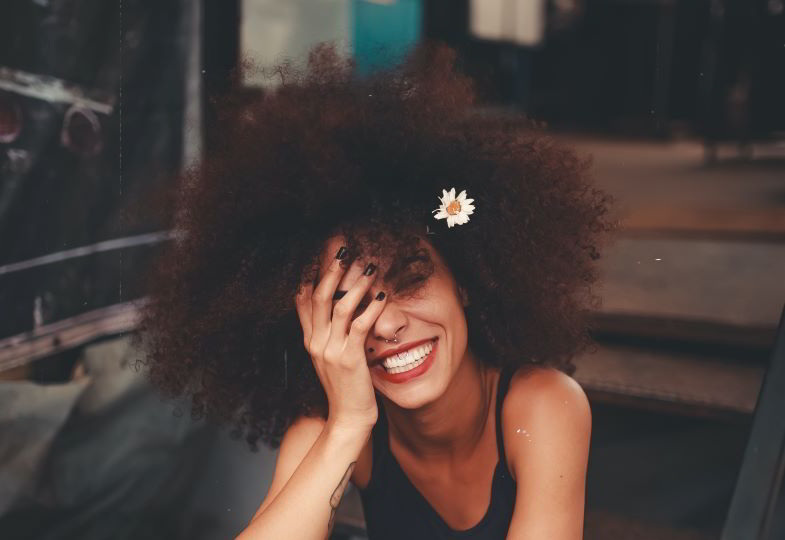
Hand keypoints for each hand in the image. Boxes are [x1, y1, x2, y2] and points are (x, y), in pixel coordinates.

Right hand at [294, 249, 387, 431]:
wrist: (347, 419)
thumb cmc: (345, 389)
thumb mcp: (330, 359)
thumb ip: (330, 335)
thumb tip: (338, 310)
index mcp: (310, 341)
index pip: (303, 301)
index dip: (310, 275)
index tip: (320, 255)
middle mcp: (316, 343)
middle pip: (319, 297)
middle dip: (331, 271)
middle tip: (344, 251)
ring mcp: (331, 351)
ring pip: (339, 307)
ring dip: (356, 285)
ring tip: (369, 268)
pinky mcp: (349, 359)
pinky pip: (360, 326)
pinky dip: (372, 308)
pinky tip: (383, 297)